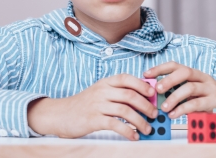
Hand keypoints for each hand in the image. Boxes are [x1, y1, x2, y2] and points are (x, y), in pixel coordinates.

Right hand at [27, 74, 157, 139]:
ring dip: (140, 121)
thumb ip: (118, 94)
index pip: (127, 78)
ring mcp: (97, 105)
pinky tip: (134, 136)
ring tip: (148, 129)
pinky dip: (128, 131)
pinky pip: (115, 124)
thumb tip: (143, 100)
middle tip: (154, 115)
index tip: (153, 94)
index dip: (142, 85)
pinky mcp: (93, 119)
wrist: (60, 114)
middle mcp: (102, 91)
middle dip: (146, 106)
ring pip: (125, 110)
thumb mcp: (100, 93)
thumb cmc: (84, 105)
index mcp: (105, 82)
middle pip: (130, 95)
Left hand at [144, 61, 215, 126]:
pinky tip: (174, 115)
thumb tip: (156, 94)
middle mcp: (204, 78)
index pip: (177, 65)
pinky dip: (183, 109)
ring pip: (190, 88)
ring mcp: (212, 89)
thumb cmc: (211, 101)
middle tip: (157, 89)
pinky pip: (197, 104)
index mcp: (197, 74)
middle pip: (185, 72)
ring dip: (174, 97)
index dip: (161, 68)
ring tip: (163, 108)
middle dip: (168, 79)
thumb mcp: (196, 93)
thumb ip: (180, 91)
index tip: (146, 74)